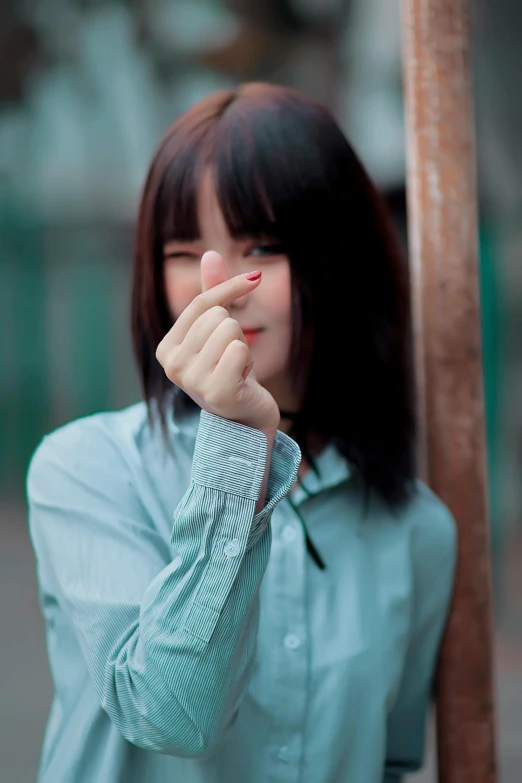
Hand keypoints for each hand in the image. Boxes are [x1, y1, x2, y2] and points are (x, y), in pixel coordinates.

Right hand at [156, 251, 280, 433]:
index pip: (202, 302)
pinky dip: (249, 362)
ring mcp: (192, 380)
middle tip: (233, 360)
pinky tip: (243, 380)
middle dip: (236, 334)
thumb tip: (210, 253)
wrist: (246, 419)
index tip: (254, 278)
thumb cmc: (231, 373)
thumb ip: (213, 295)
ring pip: (230, 330)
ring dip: (243, 348)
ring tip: (237, 370)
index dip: (231, 289)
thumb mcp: (218, 332)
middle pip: (219, 316)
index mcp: (166, 349)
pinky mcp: (216, 391)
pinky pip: (239, 349)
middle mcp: (172, 365)